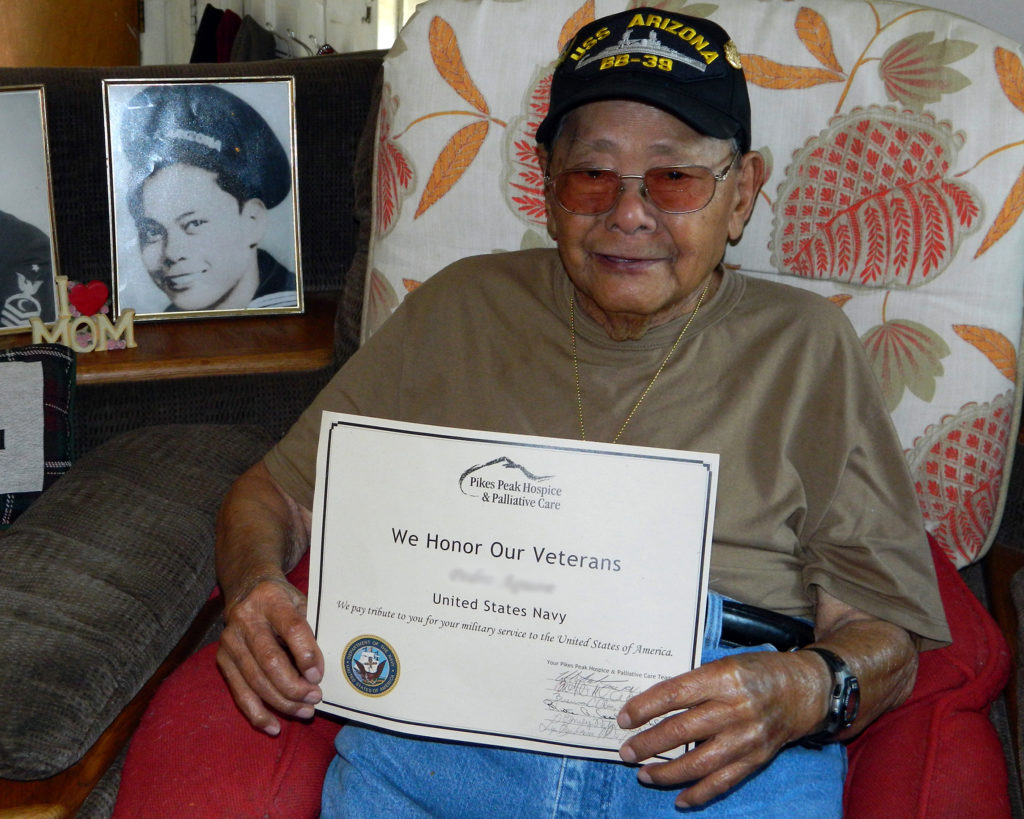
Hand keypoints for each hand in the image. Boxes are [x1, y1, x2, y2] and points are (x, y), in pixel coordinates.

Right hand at [216, 575, 324, 735]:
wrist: (247, 590)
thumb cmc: (283, 600)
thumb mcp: (301, 601)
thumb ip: (312, 627)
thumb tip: (325, 666)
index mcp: (271, 598)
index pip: (291, 628)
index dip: (306, 654)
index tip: (319, 675)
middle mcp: (246, 619)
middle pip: (270, 660)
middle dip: (294, 686)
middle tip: (316, 698)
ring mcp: (230, 641)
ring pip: (256, 680)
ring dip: (282, 702)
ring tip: (305, 712)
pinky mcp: (222, 659)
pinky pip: (239, 692)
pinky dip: (257, 712)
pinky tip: (274, 725)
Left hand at [616, 650, 827, 807]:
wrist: (804, 691)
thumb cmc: (758, 672)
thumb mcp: (725, 664)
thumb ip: (694, 683)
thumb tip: (653, 706)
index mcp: (723, 678)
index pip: (674, 694)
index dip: (645, 707)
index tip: (624, 718)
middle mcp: (735, 708)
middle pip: (682, 730)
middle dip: (649, 744)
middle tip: (627, 752)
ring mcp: (747, 737)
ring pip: (700, 762)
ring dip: (667, 773)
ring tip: (644, 774)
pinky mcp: (756, 759)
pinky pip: (723, 782)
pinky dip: (699, 793)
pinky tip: (679, 799)